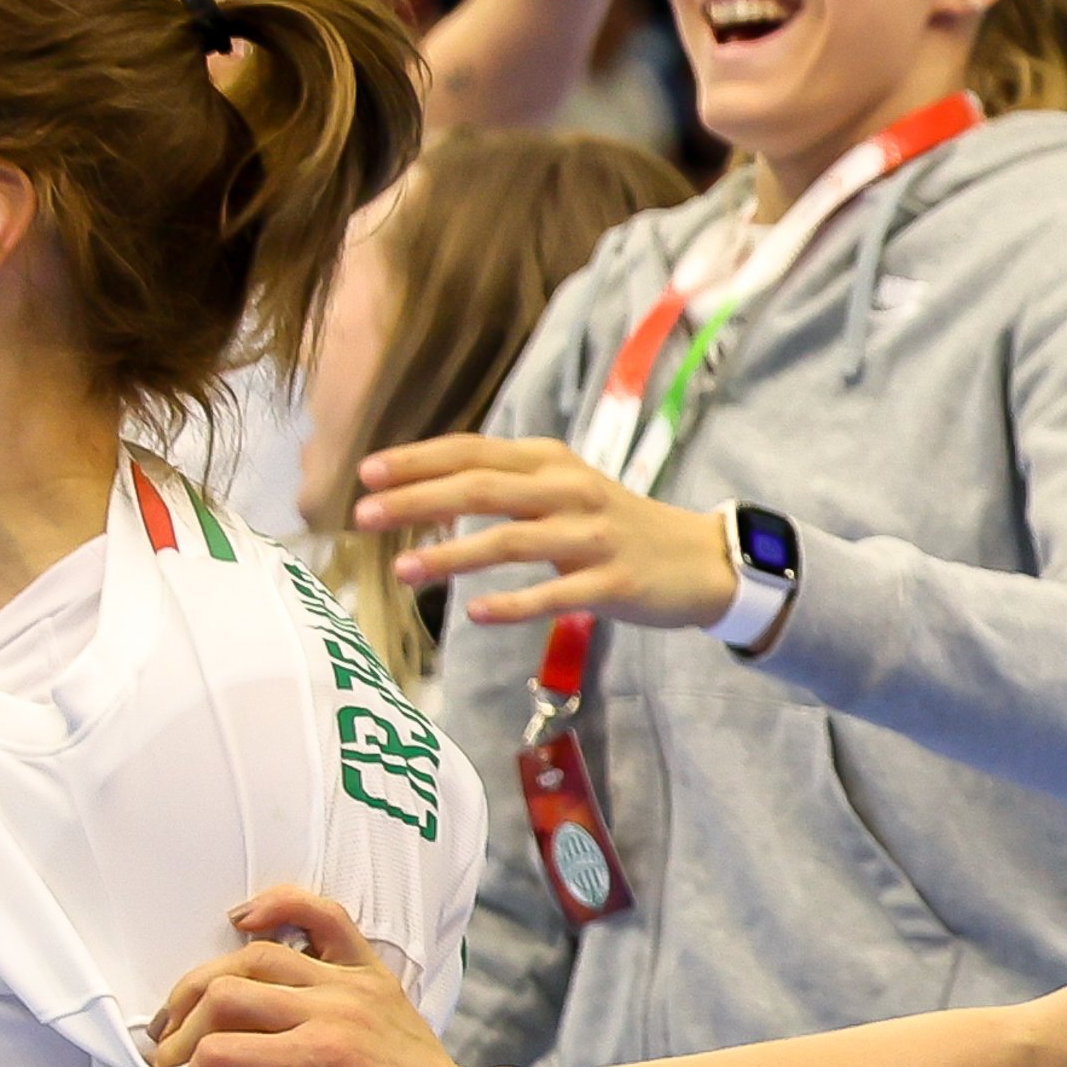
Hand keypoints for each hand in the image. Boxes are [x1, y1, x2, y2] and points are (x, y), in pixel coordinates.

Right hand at [143, 884, 507, 1066]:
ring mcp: (354, 983)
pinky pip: (324, 917)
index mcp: (325, 1060)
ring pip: (255, 957)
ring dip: (203, 984)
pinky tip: (242, 921)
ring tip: (178, 1021)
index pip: (221, 1057)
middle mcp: (337, 1009)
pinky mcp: (369, 972)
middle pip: (225, 998)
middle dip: (180, 1037)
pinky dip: (280, 906)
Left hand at [352, 433, 734, 630]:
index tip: (366, 474)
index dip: (418, 461)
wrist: (702, 560)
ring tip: (403, 570)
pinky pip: (555, 593)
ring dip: (451, 555)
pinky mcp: (615, 582)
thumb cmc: (617, 527)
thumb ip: (505, 487)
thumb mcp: (564, 490)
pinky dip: (513, 603)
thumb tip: (425, 496)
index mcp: (552, 461)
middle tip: (363, 516)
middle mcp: (570, 491)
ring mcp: (594, 537)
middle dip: (417, 501)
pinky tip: (475, 613)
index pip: (473, 452)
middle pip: (482, 489)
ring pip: (511, 541)